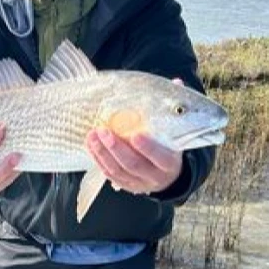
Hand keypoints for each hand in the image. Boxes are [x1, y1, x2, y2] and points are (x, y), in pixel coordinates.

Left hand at [85, 78, 184, 195]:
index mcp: (170, 164)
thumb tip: (177, 82)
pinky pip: (109, 174)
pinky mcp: (126, 185)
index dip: (148, 148)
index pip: (161, 158)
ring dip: (102, 152)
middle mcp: (156, 177)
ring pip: (118, 171)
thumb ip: (174, 107)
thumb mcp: (176, 130)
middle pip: (134, 165)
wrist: (167, 173)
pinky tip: (91, 145)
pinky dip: (98, 160)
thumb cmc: (169, 144)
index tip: (136, 134)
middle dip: (116, 148)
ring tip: (92, 134)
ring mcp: (139, 183)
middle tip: (103, 130)